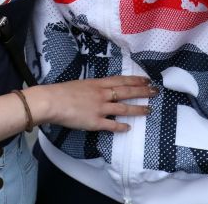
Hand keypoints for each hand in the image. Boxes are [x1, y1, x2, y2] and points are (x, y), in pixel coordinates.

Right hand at [26, 75, 154, 131]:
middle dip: (143, 91)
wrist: (51, 101)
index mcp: (98, 83)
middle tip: (156, 91)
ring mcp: (100, 108)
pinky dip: (120, 127)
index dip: (135, 80)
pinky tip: (128, 128)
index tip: (147, 79)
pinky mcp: (94, 122)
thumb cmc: (61, 91)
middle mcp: (102, 94)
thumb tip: (101, 90)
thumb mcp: (81, 84)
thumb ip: (92, 88)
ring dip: (138, 109)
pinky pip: (111, 125)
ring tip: (149, 110)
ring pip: (123, 108)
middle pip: (127, 91)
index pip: (121, 80)